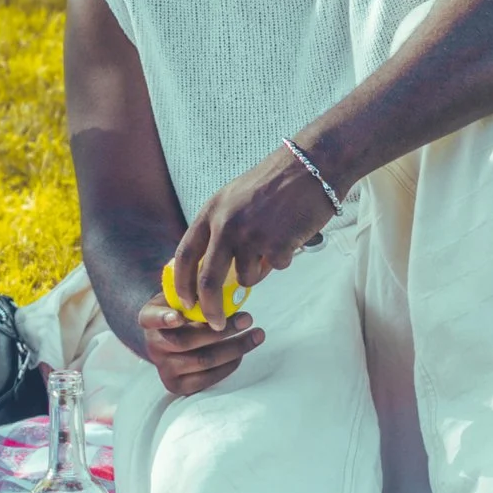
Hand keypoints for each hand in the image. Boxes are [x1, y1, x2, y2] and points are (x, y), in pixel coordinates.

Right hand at [137, 298, 261, 395]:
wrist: (170, 340)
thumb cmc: (183, 311)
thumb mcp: (182, 298)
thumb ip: (195, 295)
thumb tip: (229, 292)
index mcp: (149, 318)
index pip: (151, 318)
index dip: (164, 318)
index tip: (178, 317)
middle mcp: (153, 345)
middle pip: (188, 341)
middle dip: (223, 330)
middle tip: (248, 319)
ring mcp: (164, 368)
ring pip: (203, 360)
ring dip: (235, 348)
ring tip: (256, 335)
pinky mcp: (177, 386)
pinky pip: (208, 378)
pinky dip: (229, 365)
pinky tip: (242, 353)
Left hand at [166, 141, 341, 328]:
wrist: (310, 168)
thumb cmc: (272, 184)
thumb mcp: (232, 199)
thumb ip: (218, 230)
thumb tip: (208, 270)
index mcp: (211, 212)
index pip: (185, 255)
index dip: (181, 283)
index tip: (184, 303)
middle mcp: (226, 225)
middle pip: (208, 280)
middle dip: (210, 309)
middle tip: (215, 323)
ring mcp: (252, 235)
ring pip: (246, 278)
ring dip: (257, 272)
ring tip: (271, 244)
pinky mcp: (278, 244)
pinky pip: (276, 268)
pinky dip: (282, 259)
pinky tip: (289, 235)